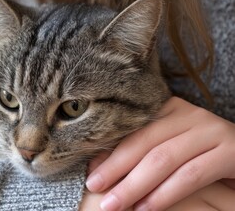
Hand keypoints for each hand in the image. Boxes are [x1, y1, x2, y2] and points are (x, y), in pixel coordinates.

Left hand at [85, 97, 234, 210]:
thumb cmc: (199, 159)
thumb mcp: (169, 151)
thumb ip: (142, 155)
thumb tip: (99, 170)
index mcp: (169, 110)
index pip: (133, 131)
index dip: (109, 153)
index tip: (90, 174)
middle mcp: (190, 114)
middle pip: (144, 142)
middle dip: (116, 169)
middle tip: (95, 188)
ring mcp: (211, 130)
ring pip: (163, 159)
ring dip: (134, 185)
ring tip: (113, 204)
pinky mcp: (231, 150)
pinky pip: (190, 175)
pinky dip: (164, 194)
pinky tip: (146, 209)